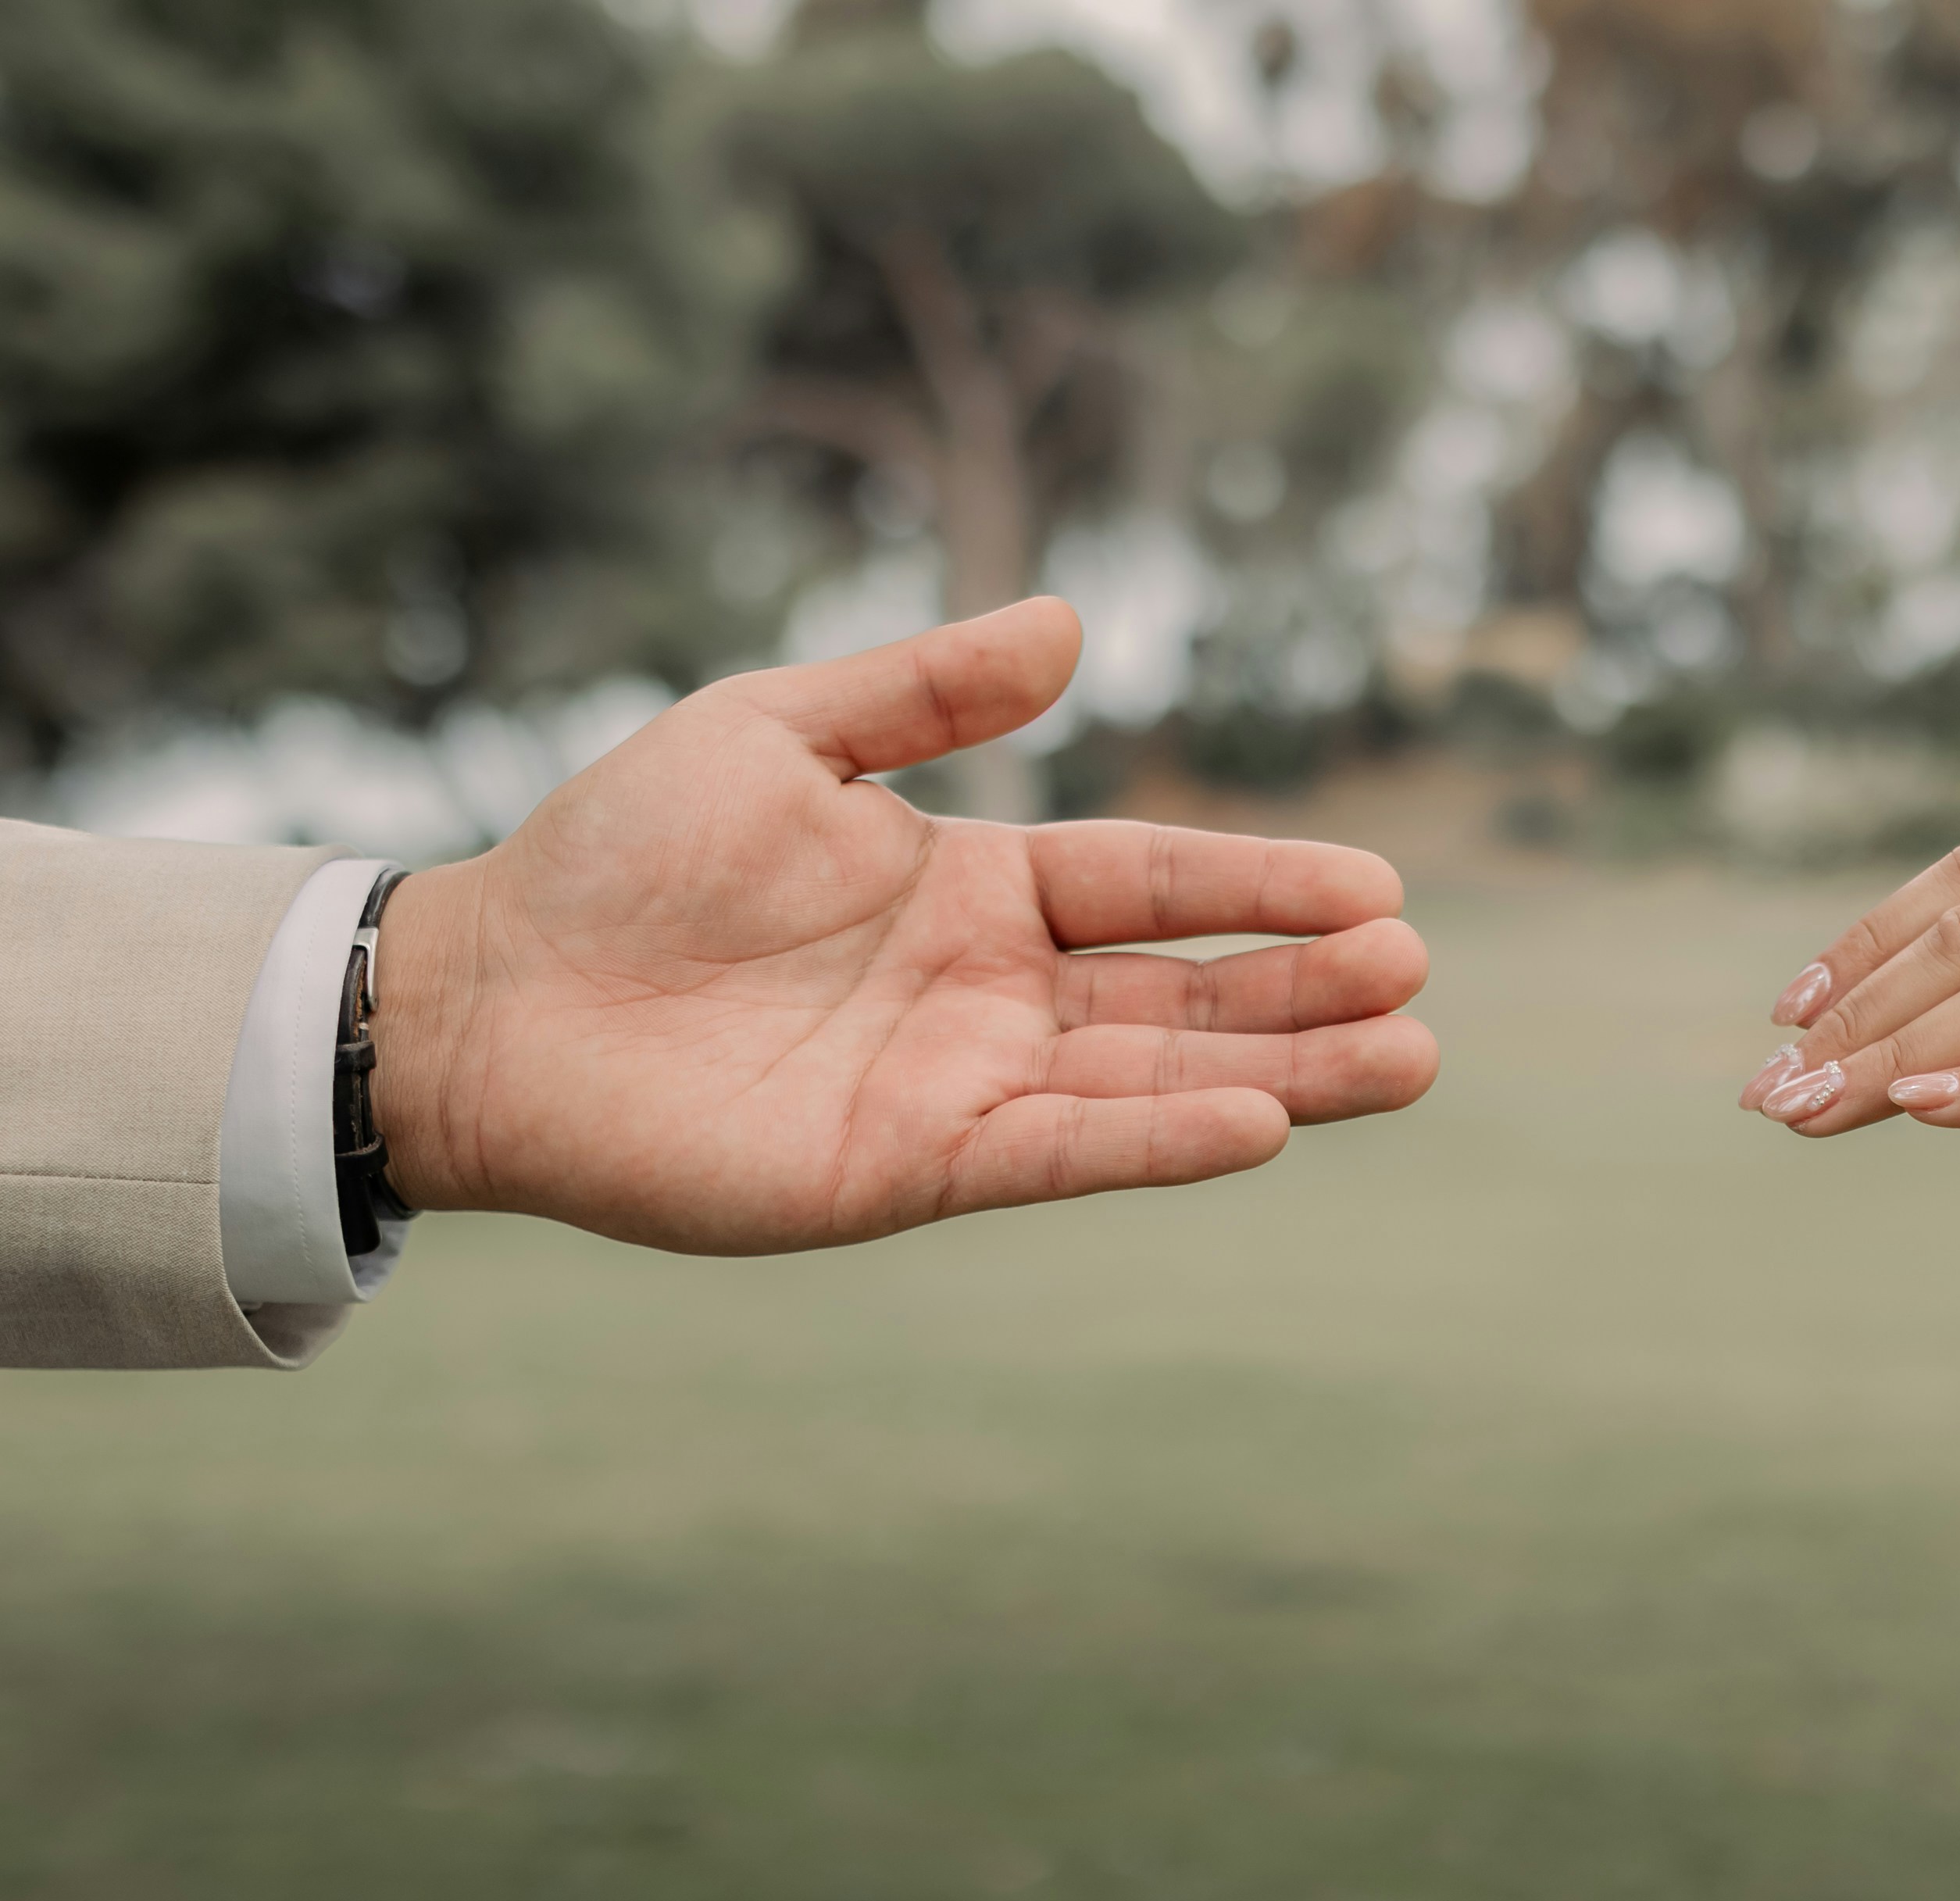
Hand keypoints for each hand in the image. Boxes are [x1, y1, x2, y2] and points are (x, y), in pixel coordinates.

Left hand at [371, 599, 1438, 1252]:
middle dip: (1306, 988)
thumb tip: (1073, 623)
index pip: (1154, 882)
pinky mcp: (912, 1169)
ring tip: (1408, 1060)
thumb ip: (923, 690)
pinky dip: (1159, 1140)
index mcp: (974, 887)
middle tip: (1420, 980)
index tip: (1378, 890)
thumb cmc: (618, 854)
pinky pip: (1061, 1153)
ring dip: (1282, 1072)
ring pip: (1156, 1080)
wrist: (491, 999)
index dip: (1264, 884)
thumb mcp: (775, 733)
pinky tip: (1260, 1124)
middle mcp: (992, 994)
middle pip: (1186, 990)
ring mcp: (962, 1086)